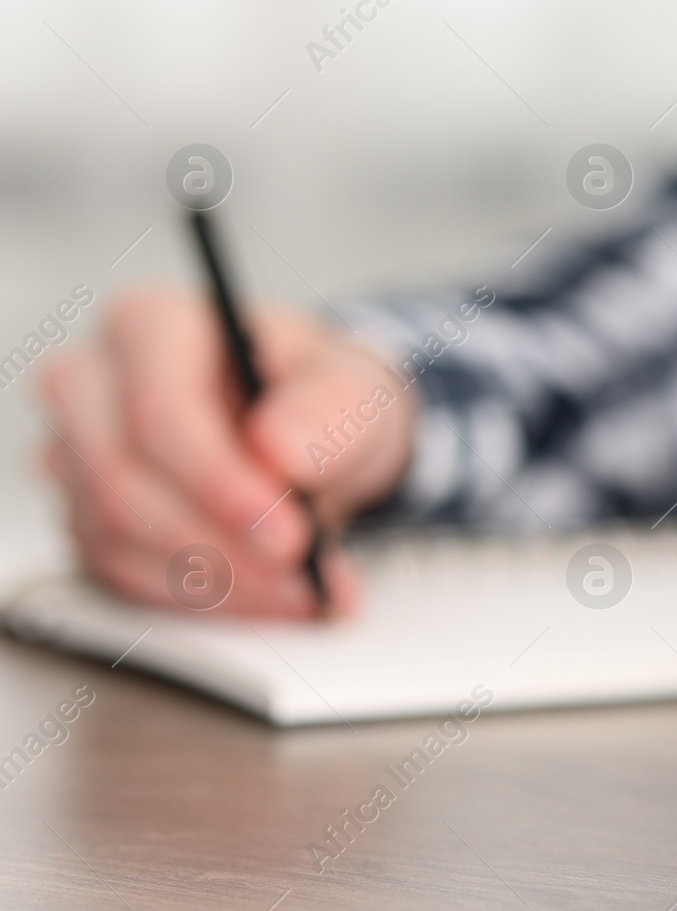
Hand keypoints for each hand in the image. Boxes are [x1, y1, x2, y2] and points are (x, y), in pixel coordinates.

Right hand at [38, 287, 415, 618]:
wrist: (309, 435)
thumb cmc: (317, 395)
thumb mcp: (353, 386)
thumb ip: (329, 408)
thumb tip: (283, 448)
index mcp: (151, 326)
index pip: (159, 412)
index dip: (220, 482)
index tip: (287, 535)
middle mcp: (94, 384)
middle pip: (122, 481)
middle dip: (219, 543)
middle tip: (300, 572)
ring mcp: (78, 455)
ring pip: (116, 537)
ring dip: (216, 579)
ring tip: (302, 589)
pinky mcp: (86, 517)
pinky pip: (121, 575)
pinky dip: (201, 596)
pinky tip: (265, 595)